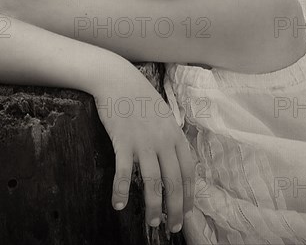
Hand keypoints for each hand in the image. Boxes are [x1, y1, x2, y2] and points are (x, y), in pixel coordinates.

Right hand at [94, 76, 195, 232]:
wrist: (117, 79)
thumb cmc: (139, 97)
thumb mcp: (162, 114)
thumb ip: (170, 136)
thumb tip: (175, 159)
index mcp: (175, 134)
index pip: (188, 171)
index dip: (189, 195)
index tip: (186, 212)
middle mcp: (163, 140)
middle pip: (173, 181)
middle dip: (175, 208)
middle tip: (172, 227)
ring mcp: (143, 141)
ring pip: (152, 181)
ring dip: (153, 206)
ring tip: (153, 221)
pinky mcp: (122, 141)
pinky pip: (122, 172)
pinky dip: (120, 191)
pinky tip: (118, 204)